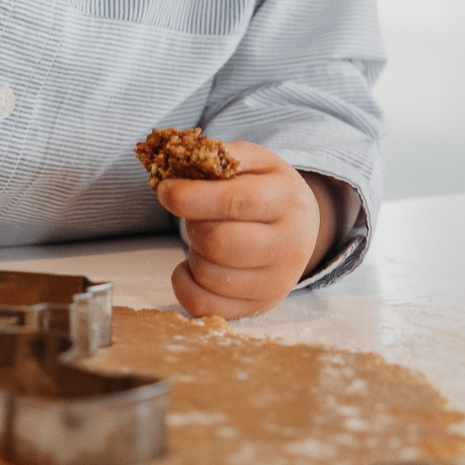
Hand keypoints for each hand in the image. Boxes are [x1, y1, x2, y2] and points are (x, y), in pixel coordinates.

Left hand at [159, 143, 338, 320]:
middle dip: (193, 224)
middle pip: (218, 243)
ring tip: (206, 238)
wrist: (300, 228)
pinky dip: (185, 284)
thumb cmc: (267, 190)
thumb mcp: (255, 161)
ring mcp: (275, 283)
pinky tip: (194, 265)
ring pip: (208, 275)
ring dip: (192, 252)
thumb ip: (221, 157)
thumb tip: (177, 162)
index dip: (192, 197)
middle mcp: (290, 246)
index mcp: (288, 201)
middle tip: (195, 215)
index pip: (236, 202)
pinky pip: (203, 305)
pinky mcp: (257, 308)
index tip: (164, 190)